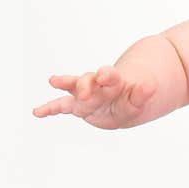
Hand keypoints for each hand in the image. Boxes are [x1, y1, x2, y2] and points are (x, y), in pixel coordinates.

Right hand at [32, 65, 156, 129]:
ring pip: (73, 87)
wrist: (123, 99)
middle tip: (79, 88)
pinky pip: (62, 106)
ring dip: (65, 83)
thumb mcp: (139, 100)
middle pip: (89, 80)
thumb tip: (150, 85)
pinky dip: (50, 109)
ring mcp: (85, 94)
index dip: (106, 75)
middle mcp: (97, 85)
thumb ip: (143, 94)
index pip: (110, 77)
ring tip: (54, 80)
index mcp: (114, 81)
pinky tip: (37, 112)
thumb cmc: (131, 98)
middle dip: (85, 83)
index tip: (102, 75)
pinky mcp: (78, 105)